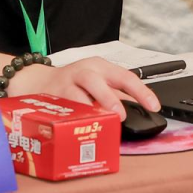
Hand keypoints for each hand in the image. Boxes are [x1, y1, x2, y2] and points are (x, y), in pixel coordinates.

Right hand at [9, 57, 159, 115]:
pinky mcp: (54, 95)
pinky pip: (65, 106)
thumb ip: (117, 94)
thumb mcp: (99, 83)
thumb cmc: (74, 82)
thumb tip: (139, 109)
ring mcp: (68, 82)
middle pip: (99, 81)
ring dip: (91, 108)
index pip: (126, 77)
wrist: (38, 81)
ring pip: (80, 93)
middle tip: (121, 115)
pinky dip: (74, 115)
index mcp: (102, 68)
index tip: (153, 106)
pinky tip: (79, 124)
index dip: (141, 92)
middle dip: (111, 98)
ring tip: (100, 120)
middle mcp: (86, 71)